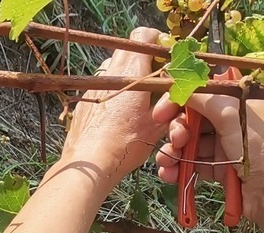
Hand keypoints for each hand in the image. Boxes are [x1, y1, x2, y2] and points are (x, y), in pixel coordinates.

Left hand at [59, 27, 172, 187]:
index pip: (143, 37)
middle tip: (157, 80)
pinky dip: (114, 91)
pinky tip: (120, 113)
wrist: (89, 163)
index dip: (157, 42)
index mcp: (131, 71)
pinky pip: (103, 86)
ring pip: (115, 68)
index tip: (167, 57)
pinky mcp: (84, 99)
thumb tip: (179, 88)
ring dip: (129, 76)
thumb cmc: (125, 144)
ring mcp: (93, 84)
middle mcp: (110, 72)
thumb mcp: (157, 124)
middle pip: (129, 51)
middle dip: (145, 61)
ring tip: (139, 98)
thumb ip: (170, 100)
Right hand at [155, 93, 263, 225]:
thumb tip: (176, 84)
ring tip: (166, 161)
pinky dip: (179, 168)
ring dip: (173, 150)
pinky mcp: (220, 167)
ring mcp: (224, 144)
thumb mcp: (229, 113)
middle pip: (191, 117)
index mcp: (236, 99)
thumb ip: (201, 96)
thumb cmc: (258, 146)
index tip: (160, 113)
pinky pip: (193, 163)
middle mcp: (230, 119)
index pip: (199, 91)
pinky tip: (169, 174)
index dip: (177, 100)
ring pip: (189, 142)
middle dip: (176, 129)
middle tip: (176, 140)